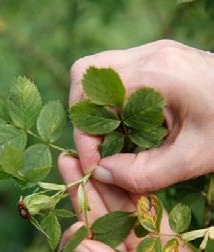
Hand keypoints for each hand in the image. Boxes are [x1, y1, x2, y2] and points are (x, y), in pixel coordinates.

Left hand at [58, 153, 213, 251]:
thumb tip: (79, 240)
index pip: (77, 249)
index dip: (70, 220)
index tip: (63, 195)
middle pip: (97, 223)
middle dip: (84, 192)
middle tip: (70, 160)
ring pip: (123, 214)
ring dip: (108, 187)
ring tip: (93, 158)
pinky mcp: (170, 249)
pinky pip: (152, 217)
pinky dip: (139, 195)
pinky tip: (126, 174)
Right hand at [70, 39, 213, 192]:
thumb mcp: (191, 159)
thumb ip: (142, 172)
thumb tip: (101, 172)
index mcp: (158, 74)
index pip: (91, 96)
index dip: (85, 135)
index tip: (96, 165)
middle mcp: (150, 54)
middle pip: (86, 74)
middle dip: (85, 118)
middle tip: (101, 149)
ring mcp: (154, 53)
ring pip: (98, 74)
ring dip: (97, 110)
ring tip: (116, 140)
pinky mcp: (158, 61)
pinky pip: (117, 78)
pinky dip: (112, 105)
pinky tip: (131, 127)